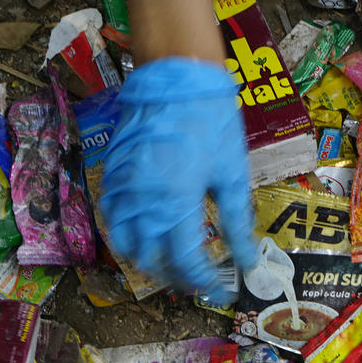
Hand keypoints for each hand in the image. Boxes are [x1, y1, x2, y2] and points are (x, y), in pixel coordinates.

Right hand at [99, 58, 256, 300]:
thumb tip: (249, 259)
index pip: (184, 260)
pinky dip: (128, 235)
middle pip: (152, 259)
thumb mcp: (232, 173)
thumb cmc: (211, 120)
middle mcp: (143, 198)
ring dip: (149, 261)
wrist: (176, 74)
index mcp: (176, 200)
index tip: (220, 288)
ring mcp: (122, 186)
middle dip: (176, 277)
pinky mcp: (112, 173)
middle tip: (199, 279)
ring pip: (125, 243)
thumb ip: (237, 221)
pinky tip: (149, 235)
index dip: (203, 280)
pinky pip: (112, 217)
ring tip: (174, 264)